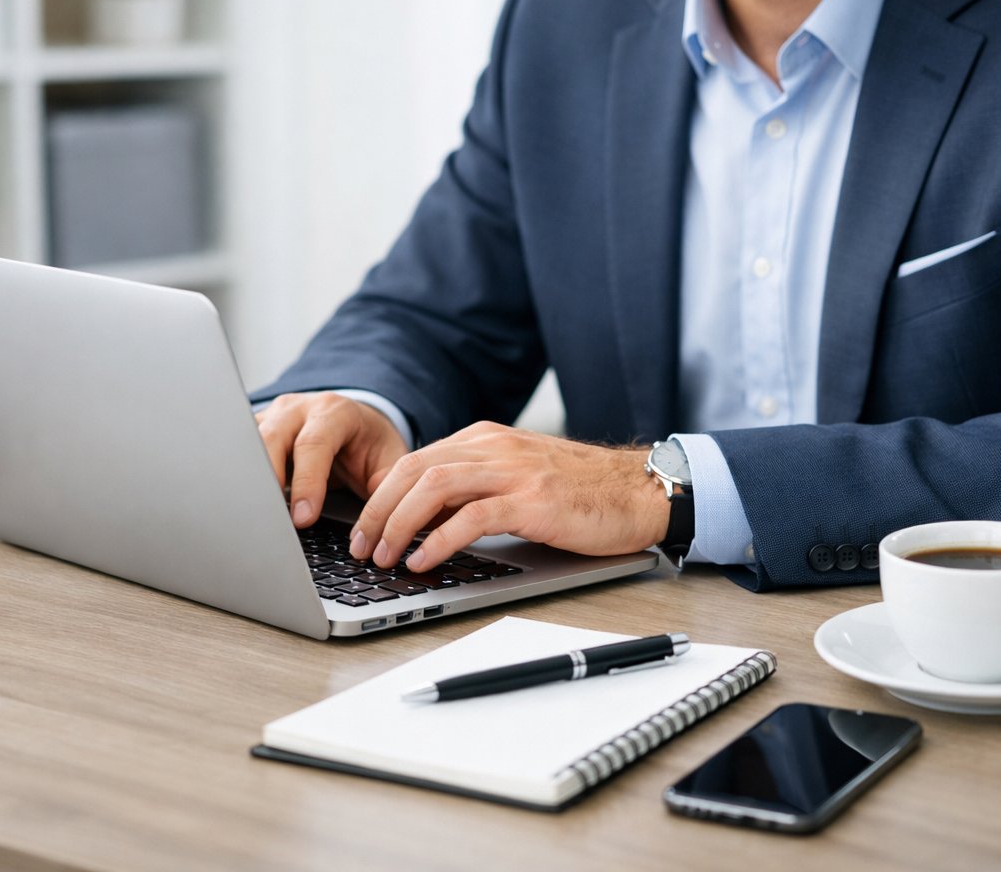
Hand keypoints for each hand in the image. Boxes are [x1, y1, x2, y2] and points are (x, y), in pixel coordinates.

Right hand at [255, 392, 408, 528]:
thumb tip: (373, 527)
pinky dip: (241, 475)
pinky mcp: (256, 429)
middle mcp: (299, 408)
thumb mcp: (389, 462)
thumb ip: (385, 489)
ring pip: (248, 442)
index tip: (303, 519)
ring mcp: (273, 416)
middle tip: (272, 520)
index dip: (307, 483)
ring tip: (254, 514)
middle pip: (272, 438)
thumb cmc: (371, 445)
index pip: (314, 444)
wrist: (357, 423)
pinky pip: (240, 449)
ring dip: (249, 478)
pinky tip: (244, 501)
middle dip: (269, 481)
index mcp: (335, 412)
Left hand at [348, 422, 668, 570]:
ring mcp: (513, 471)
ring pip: (434, 488)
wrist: (639, 490)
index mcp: (486, 439)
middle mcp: (494, 447)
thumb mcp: (518, 478)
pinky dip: (438, 540)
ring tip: (384, 556)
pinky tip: (423, 560)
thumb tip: (424, 520)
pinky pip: (471, 517)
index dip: (381, 495)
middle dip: (378, 511)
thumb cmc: (581, 492)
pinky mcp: (533, 500)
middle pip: (414, 471)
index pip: (415, 460)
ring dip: (399, 525)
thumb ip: (475, 486)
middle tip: (361, 547)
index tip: (364, 528)